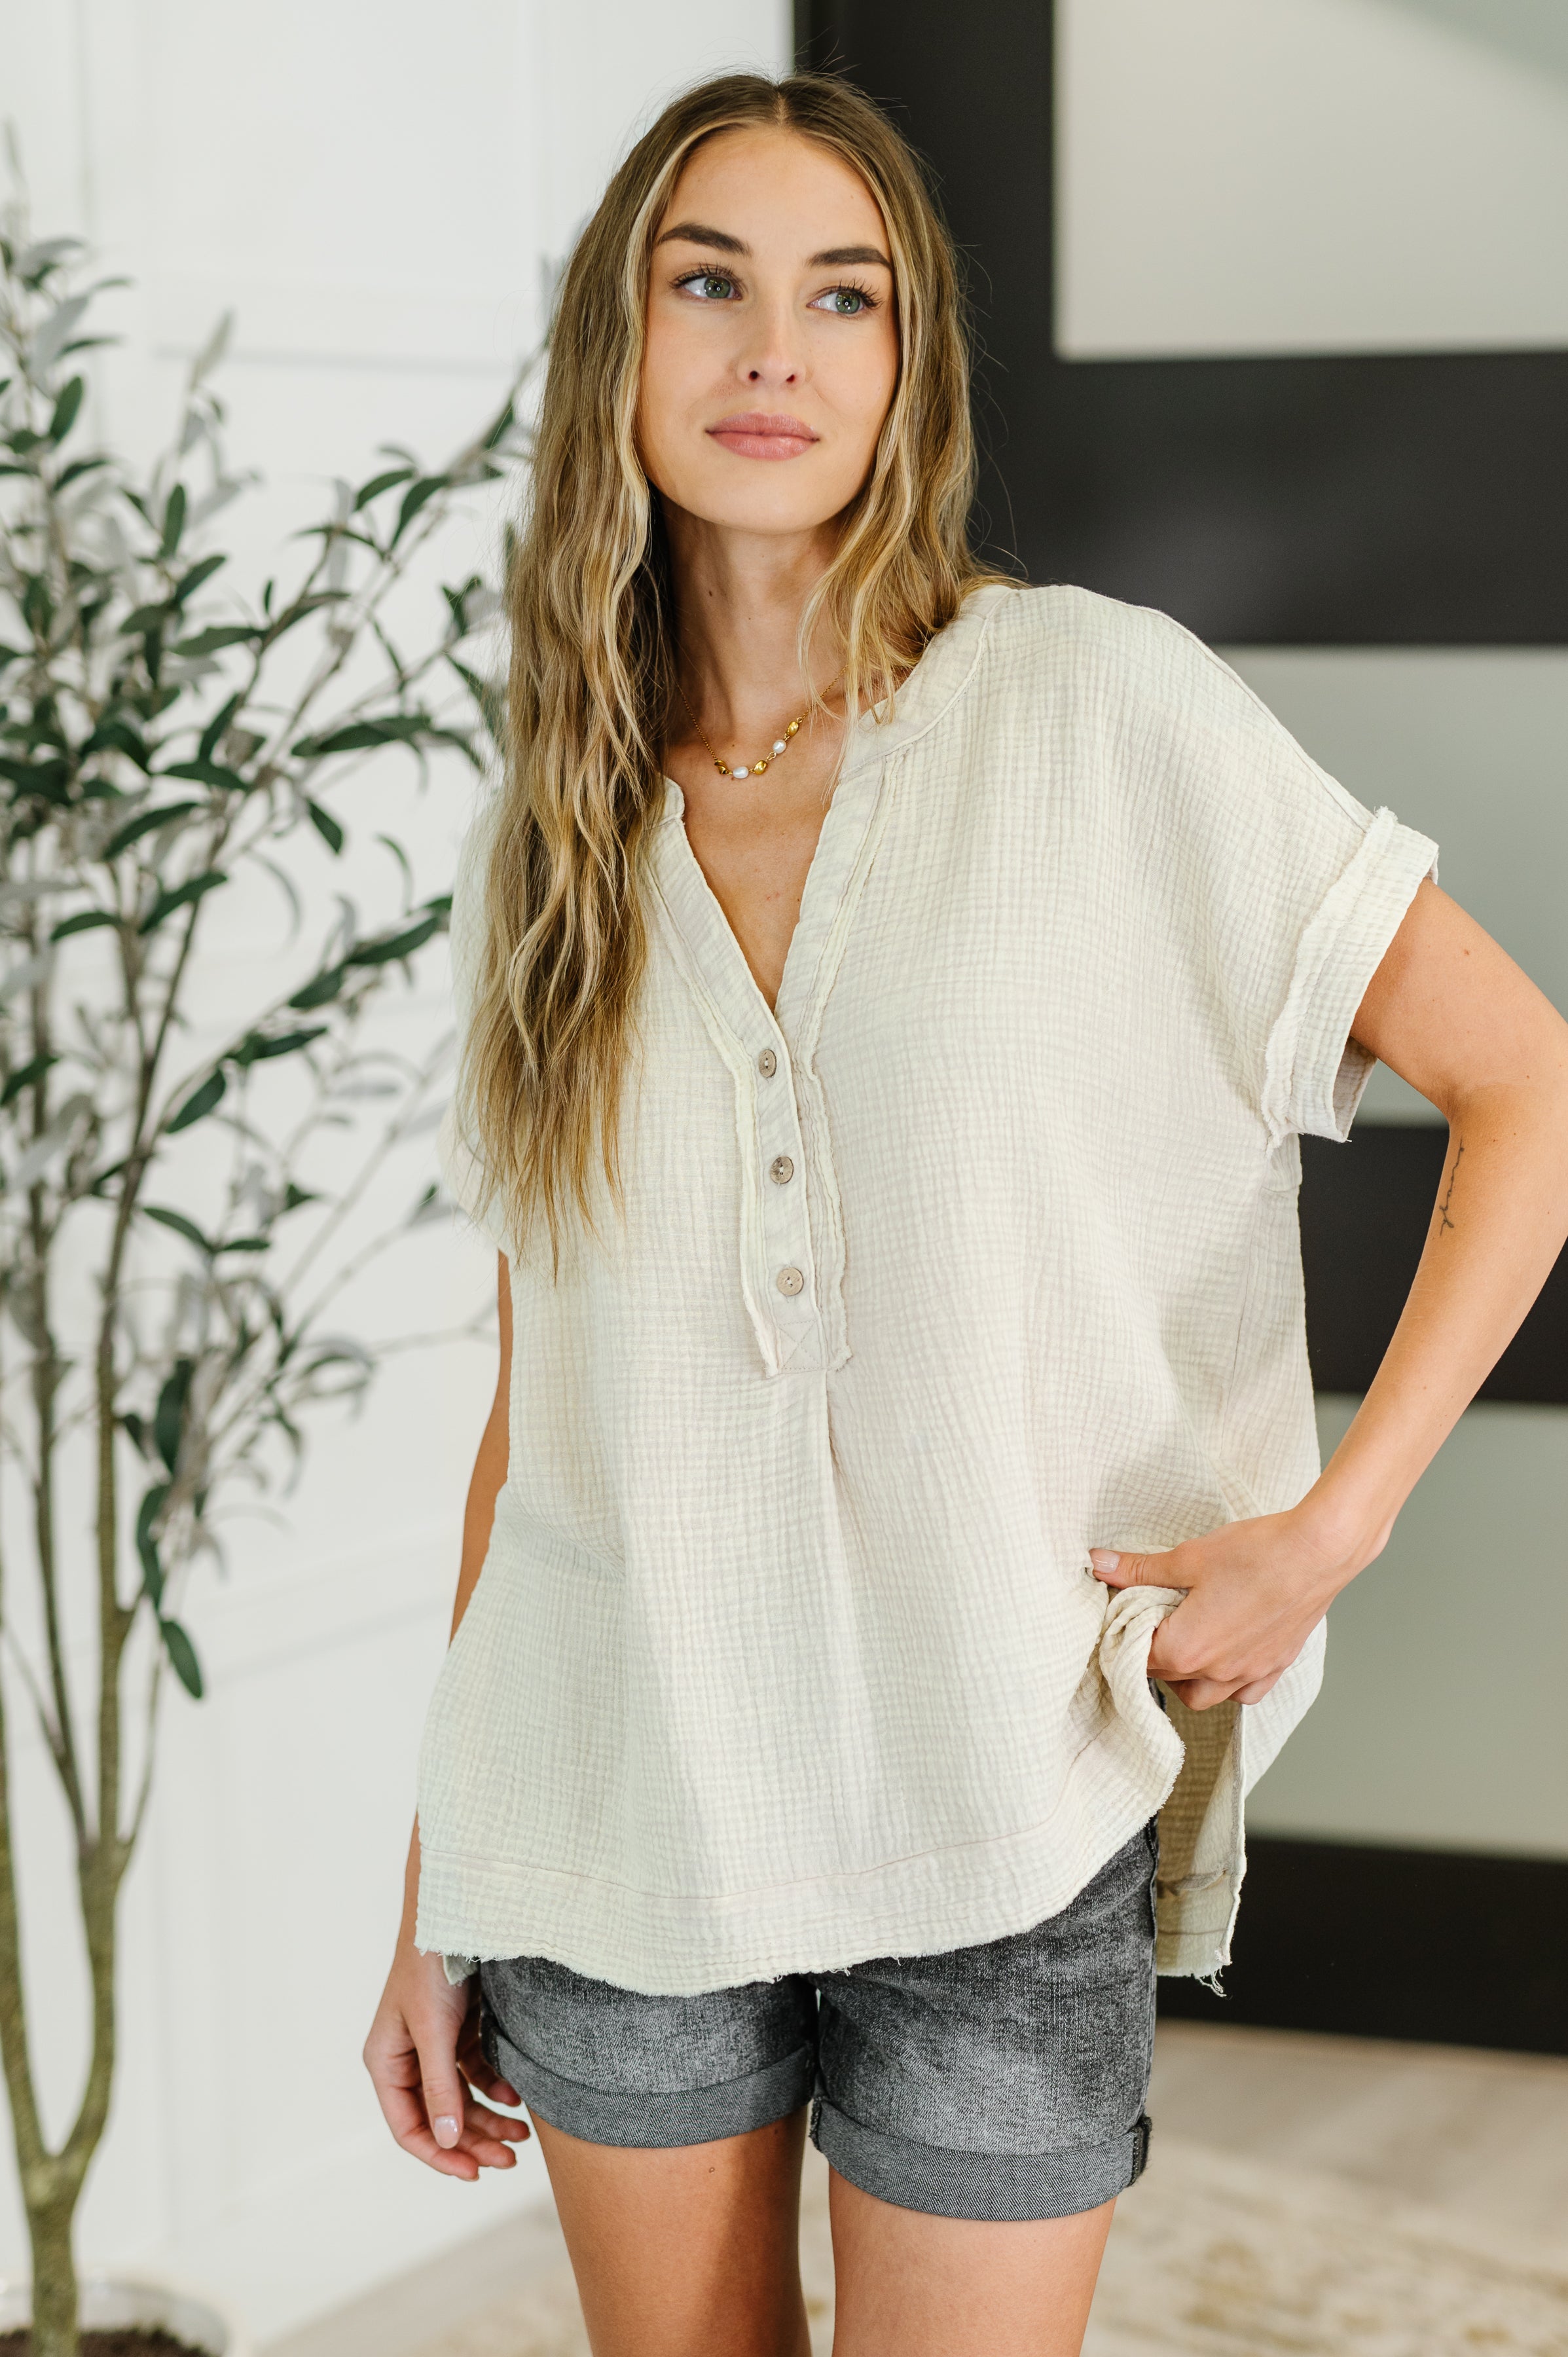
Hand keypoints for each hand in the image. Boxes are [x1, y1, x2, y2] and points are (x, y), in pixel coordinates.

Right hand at [364, 1936, 530, 2180]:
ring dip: (489, 2119)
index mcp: (387, 2063)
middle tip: (510, 2160)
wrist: (455, 1914)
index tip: (474, 2173)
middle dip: (473, 2142)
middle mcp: (407, 2060)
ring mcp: (433, 2046)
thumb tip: (447, 2139)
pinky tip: (517, 2097)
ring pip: (461, 2099)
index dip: (440, 2154)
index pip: (409, 2127)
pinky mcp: (458, 2030)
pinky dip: (496, 2087)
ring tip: (522, 2136)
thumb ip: (440, 2087)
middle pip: (439, 2118)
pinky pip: (476, 2072)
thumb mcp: (434, 2031)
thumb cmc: (431, 1967)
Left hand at [1089, 1506, 1362, 1711]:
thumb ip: (1140, 1569)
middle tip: (1148, 1622)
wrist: (1319, 1552)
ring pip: (1204, 1696)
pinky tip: (1225, 1656)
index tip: (1121, 1617)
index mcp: (1188, 1649)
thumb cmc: (1257, 1553)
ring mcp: (1250, 1673)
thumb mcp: (1188, 1557)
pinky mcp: (1276, 1665)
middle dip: (1152, 1655)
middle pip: (1166, 1678)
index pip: (1138, 1659)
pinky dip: (1229, 1684)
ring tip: (1182, 1642)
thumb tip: (1100, 1563)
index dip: (1123, 1637)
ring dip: (1186, 1678)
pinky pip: (1244, 1693)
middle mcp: (1217, 1672)